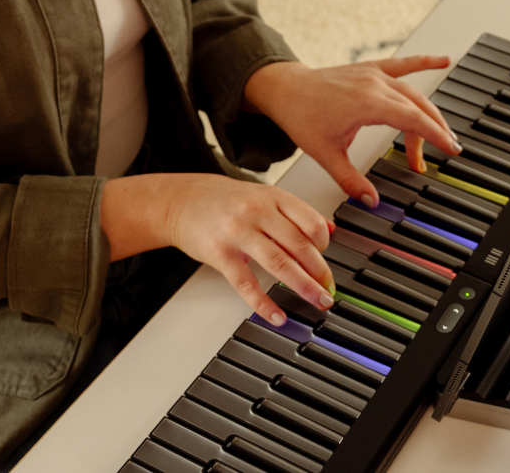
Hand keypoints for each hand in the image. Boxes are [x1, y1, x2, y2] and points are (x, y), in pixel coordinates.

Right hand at [100, 173, 335, 323]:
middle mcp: (258, 212)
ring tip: (317, 301)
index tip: (327, 261)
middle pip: (300, 245)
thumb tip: (329, 229)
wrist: (180, 200)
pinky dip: (265, 303)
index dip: (325, 246)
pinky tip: (277, 315)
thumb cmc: (222, 199)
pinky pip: (247, 284)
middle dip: (320, 272)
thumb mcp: (262, 195)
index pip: (311, 222)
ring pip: (280, 263)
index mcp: (273, 197)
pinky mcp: (221, 254)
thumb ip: (295, 211)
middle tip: (329, 290)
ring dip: (304, 286)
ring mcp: (239, 232)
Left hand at [244, 57, 461, 206]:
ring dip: (429, 112)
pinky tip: (443, 59)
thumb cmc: (301, 116)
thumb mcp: (325, 155)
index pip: (413, 120)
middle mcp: (374, 85)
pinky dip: (424, 61)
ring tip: (441, 132)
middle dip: (435, 130)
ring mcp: (373, 75)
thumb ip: (350, 180)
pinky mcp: (370, 69)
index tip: (450, 149)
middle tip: (446, 150)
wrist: (285, 89)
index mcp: (367, 104)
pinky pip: (402, 64)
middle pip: (417, 108)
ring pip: (413, 92)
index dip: (435, 135)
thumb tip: (370, 200)